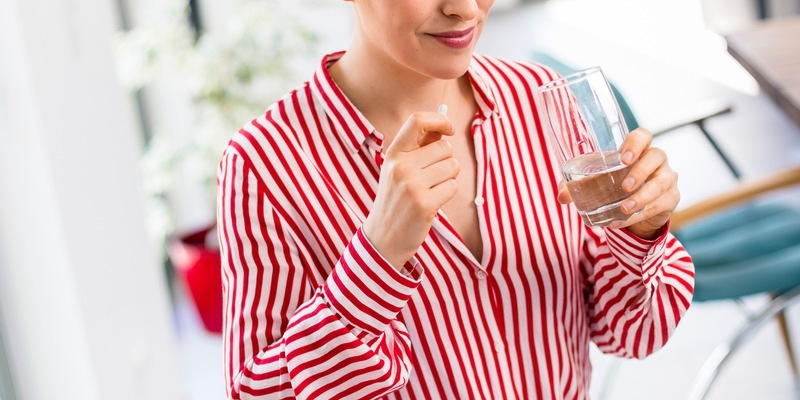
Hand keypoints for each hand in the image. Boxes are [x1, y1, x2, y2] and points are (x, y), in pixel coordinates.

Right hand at [363, 112, 458, 268]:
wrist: (383, 237)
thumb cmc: (396, 199)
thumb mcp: (399, 170)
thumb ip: (419, 148)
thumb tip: (444, 128)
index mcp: (393, 154)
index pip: (418, 120)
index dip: (440, 120)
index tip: (449, 130)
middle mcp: (401, 167)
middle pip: (444, 147)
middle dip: (446, 160)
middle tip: (433, 176)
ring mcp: (412, 186)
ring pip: (453, 166)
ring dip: (449, 178)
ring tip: (432, 190)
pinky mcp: (425, 204)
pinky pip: (453, 186)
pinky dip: (448, 193)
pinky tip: (433, 202)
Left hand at [558, 128, 679, 239]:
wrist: (636, 210)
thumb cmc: (615, 187)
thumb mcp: (597, 184)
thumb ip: (578, 187)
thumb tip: (562, 196)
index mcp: (638, 149)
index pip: (643, 135)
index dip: (636, 143)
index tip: (625, 158)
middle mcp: (656, 160)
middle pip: (656, 155)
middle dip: (640, 171)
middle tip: (624, 186)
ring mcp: (667, 177)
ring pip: (661, 183)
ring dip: (642, 197)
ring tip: (624, 208)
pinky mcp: (672, 197)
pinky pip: (660, 204)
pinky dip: (641, 214)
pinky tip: (624, 220)